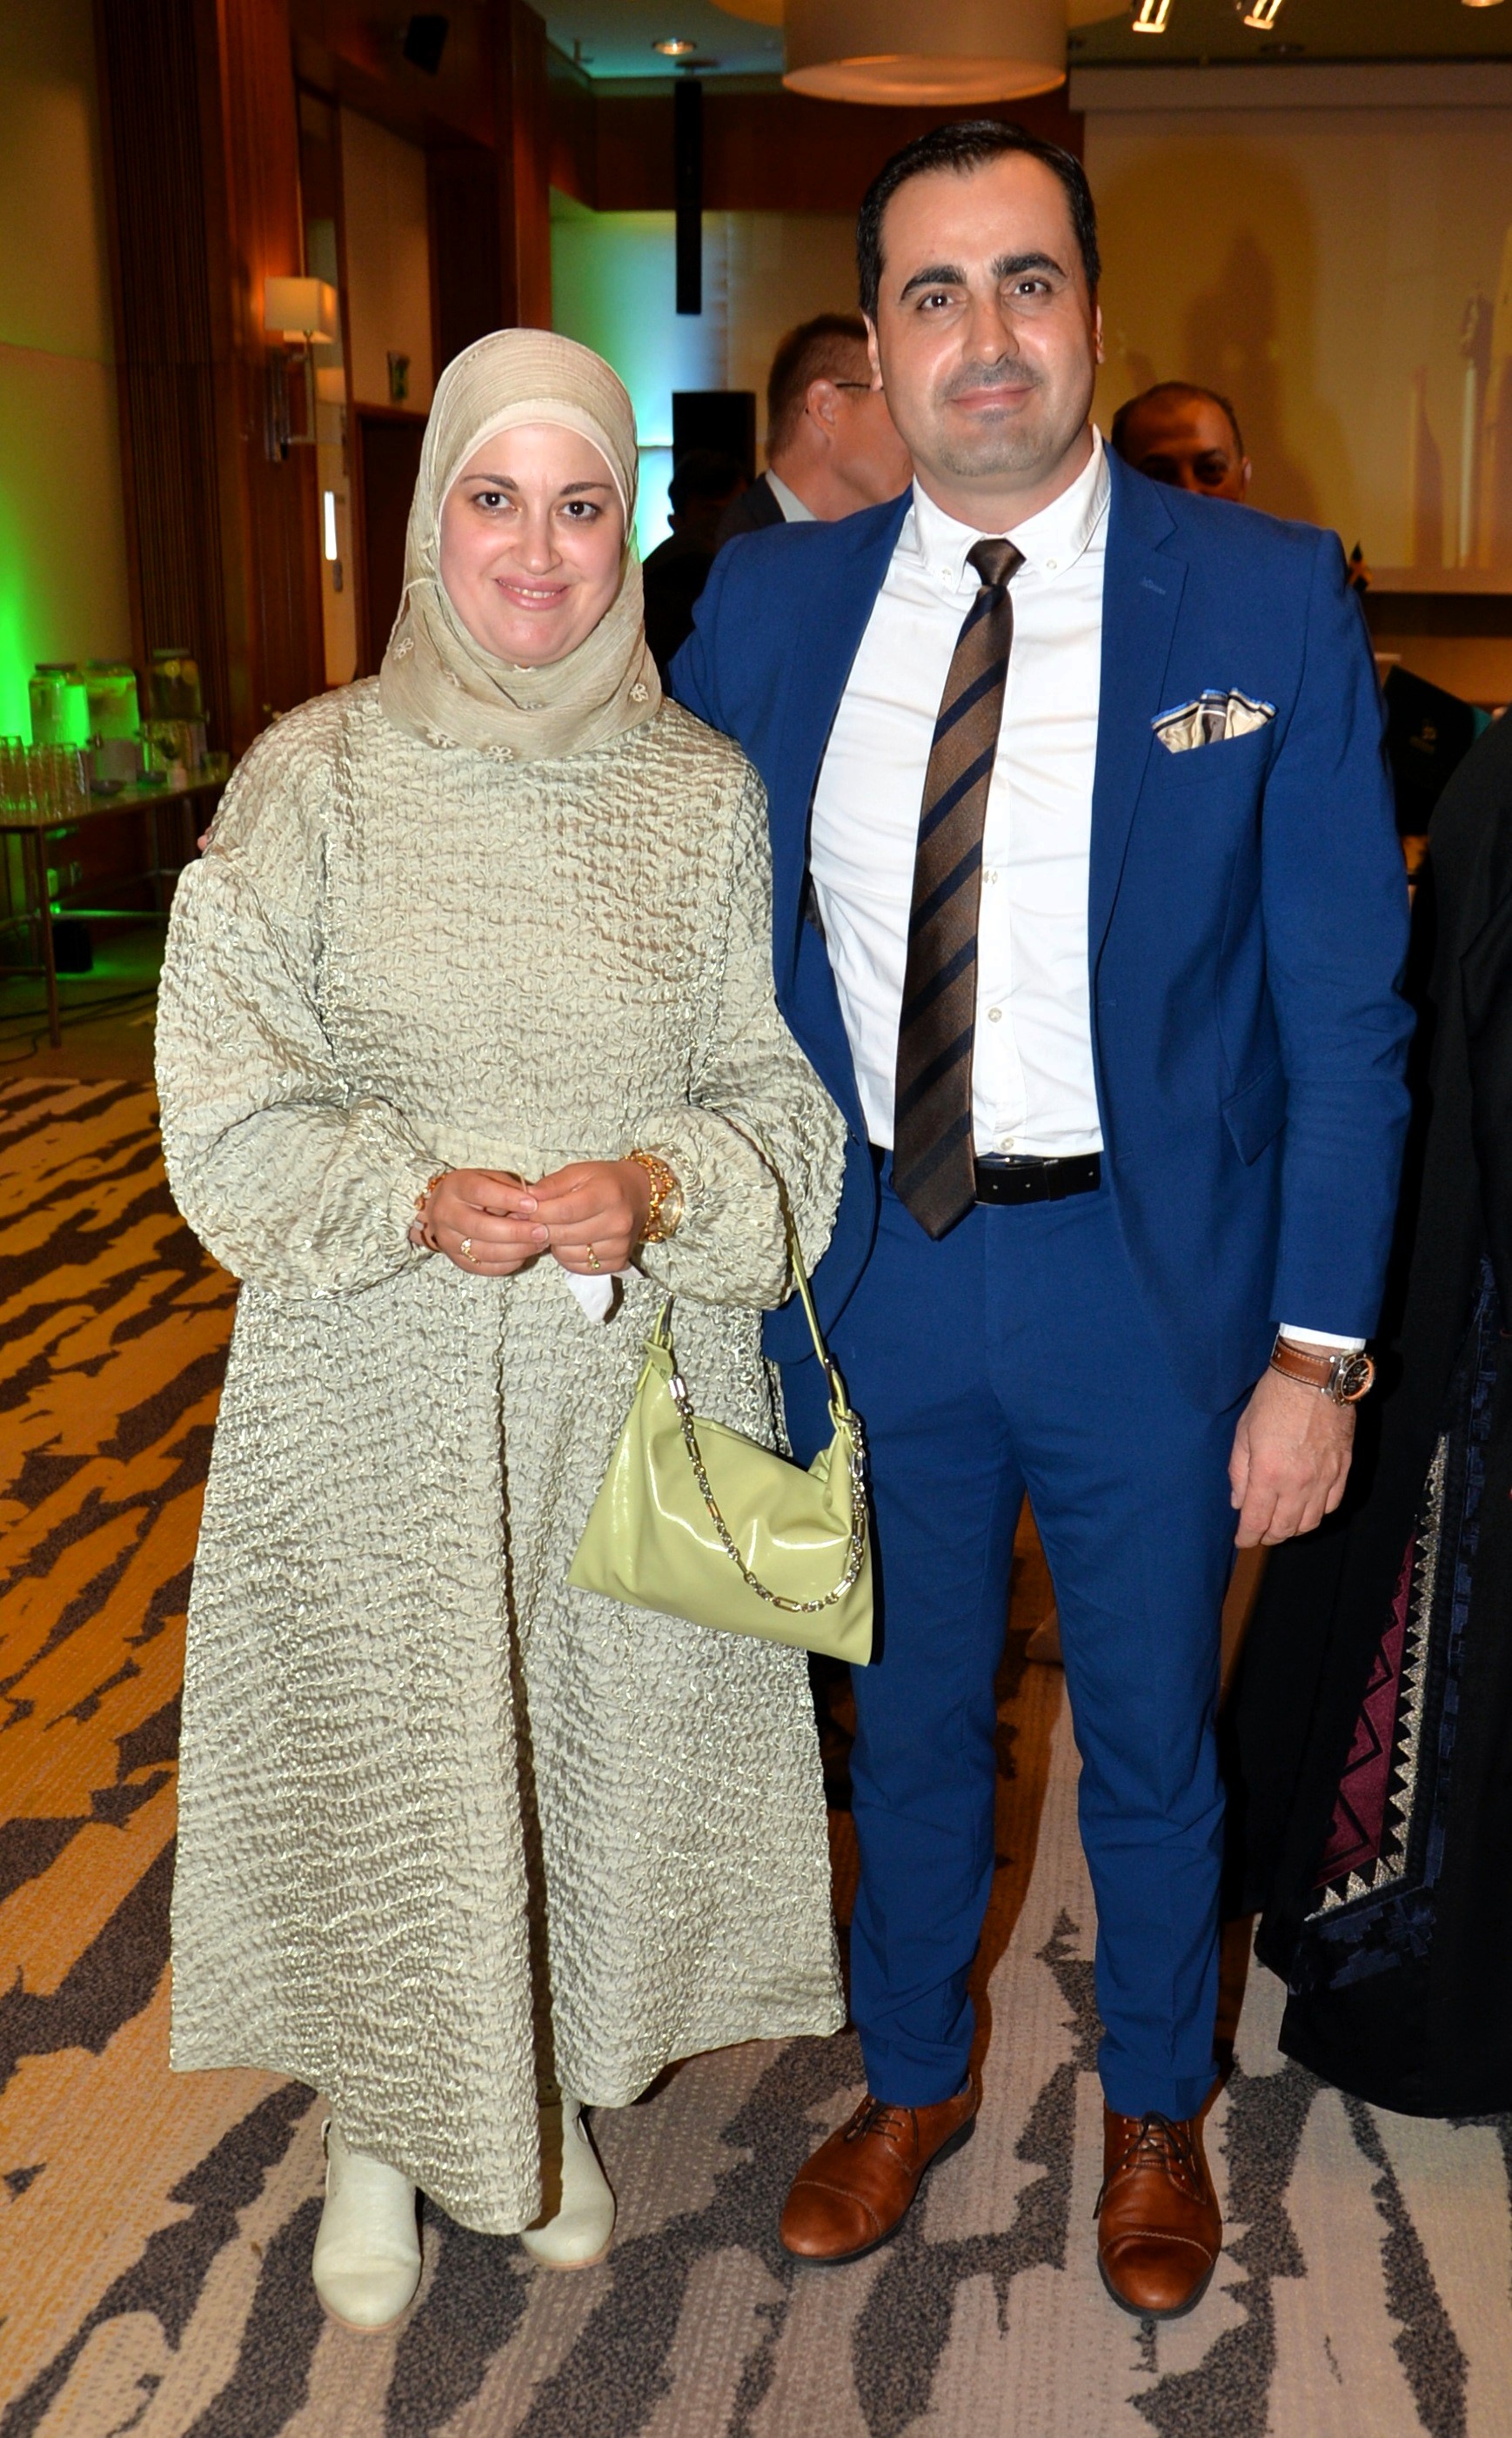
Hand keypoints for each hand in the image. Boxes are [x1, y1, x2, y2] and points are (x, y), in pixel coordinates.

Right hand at [419, 1168, 542, 1275]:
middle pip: (481, 1227)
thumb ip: (510, 1188)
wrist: (446, 1208)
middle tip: (541, 1231)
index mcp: (455, 1187)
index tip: (532, 1204)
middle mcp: (446, 1214)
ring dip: (517, 1250)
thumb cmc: (477, 1190)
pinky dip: (509, 1263)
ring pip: (484, 1251)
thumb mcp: (491, 1178)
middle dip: (515, 1231)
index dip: (507, 1199)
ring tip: (539, 1243)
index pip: (480, 1192)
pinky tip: (525, 1254)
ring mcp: (448, 1240)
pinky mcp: (457, 1261)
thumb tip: (533, 1205)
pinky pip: (485, 1268)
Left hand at [524, 1160, 651, 1275]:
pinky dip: (567, 1257)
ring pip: (569, 1254)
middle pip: (565, 1235)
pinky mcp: (619, 1262)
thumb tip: (527, 1198)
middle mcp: (618, 1222)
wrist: (639, 1195)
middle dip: (541, 1229)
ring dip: (554, 1244)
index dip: (539, 1213)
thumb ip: (552, 1185)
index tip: (524, 1210)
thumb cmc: (605, 1181)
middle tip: (531, 1221)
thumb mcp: (579, 1172)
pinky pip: (580, 1267)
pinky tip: (568, 1243)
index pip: (565, 1210)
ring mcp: (620, 1245)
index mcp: (609, 1194)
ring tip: (554, 1229)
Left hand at [1229, 1366, 1355, 1547]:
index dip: (1247, 1537)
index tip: (1242, 1541)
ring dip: (1293, 1528)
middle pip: (1285, 1528)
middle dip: (1268, 1536)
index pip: (1257, 1521)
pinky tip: (1307, 1508)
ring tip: (1282, 1523)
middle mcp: (1299, 1483)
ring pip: (1311, 1522)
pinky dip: (1317, 1513)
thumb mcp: (1243, 1433)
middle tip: (1259, 1533)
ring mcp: (1325, 1478)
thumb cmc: (1273, 1399)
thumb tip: (1239, 1502)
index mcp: (1269, 1475)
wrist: (1315, 1377)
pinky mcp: (1343, 1469)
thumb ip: (1239, 1472)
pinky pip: (1331, 1504)